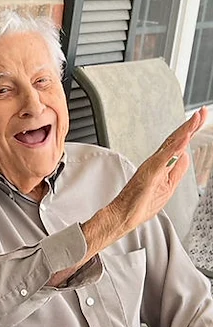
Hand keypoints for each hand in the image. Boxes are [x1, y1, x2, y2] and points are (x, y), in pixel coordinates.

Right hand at [111, 107, 206, 234]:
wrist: (123, 215)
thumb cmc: (139, 204)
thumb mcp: (167, 187)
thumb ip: (176, 170)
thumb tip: (185, 155)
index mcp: (162, 165)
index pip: (179, 143)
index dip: (191, 130)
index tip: (200, 118)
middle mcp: (157, 162)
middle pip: (177, 139)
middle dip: (191, 125)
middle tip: (203, 112)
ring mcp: (153, 166)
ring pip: (172, 144)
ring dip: (185, 131)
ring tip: (196, 119)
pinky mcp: (150, 174)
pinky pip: (165, 158)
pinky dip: (175, 148)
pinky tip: (184, 139)